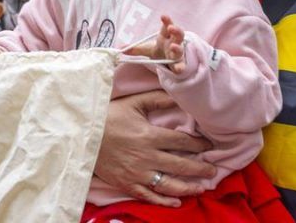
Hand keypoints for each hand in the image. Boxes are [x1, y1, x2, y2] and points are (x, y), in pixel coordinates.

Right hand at [95, 91, 216, 206]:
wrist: (82, 135)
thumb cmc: (109, 117)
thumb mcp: (135, 103)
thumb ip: (158, 99)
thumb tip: (179, 94)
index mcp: (150, 136)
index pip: (182, 142)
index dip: (199, 144)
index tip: (210, 145)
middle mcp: (147, 157)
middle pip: (181, 165)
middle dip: (200, 168)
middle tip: (213, 169)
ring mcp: (137, 174)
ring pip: (168, 185)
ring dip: (188, 187)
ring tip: (202, 188)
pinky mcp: (127, 185)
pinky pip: (149, 196)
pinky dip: (164, 201)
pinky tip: (177, 201)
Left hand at [127, 15, 186, 73]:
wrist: (169, 62)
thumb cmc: (160, 50)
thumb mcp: (147, 48)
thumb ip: (135, 48)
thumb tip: (121, 48)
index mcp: (166, 36)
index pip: (167, 25)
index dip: (166, 20)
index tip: (163, 16)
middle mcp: (174, 42)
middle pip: (178, 34)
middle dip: (176, 30)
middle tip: (171, 28)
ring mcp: (178, 53)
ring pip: (180, 49)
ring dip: (177, 47)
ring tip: (173, 46)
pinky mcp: (179, 64)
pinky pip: (181, 66)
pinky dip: (179, 67)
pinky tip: (178, 68)